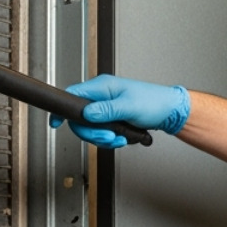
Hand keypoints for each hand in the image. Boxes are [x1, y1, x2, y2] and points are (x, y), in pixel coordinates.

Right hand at [49, 74, 190, 148]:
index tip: (56, 122)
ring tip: (118, 139)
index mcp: (102, 86)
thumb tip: (87, 114)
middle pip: (80, 118)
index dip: (63, 109)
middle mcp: (101, 96)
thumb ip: (106, 111)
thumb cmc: (154, 102)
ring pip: (91, 128)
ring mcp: (106, 108)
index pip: (73, 95)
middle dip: (92, 132)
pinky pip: (101, 132)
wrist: (169, 111)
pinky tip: (121, 139)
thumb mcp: (128, 106)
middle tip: (107, 137)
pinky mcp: (112, 118)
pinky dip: (110, 140)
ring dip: (103, 138)